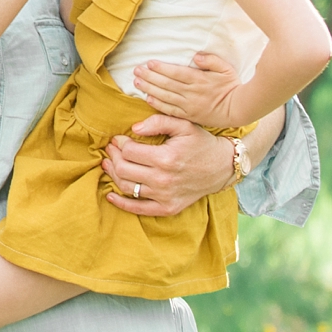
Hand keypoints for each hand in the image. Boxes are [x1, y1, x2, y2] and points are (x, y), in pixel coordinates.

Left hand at [102, 115, 237, 216]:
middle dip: (113, 157)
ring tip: (109, 164)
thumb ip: (158, 122)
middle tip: (111, 149)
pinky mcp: (167, 208)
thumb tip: (134, 128)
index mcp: (165, 158)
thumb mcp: (184, 125)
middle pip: (123, 169)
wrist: (222, 167)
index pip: (129, 151)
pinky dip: (121, 203)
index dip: (119, 143)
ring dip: (113, 175)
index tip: (118, 139)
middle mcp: (163, 179)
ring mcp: (164, 196)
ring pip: (127, 187)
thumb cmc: (201, 143)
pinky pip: (138, 209)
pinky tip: (110, 195)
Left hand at [129, 53, 241, 127]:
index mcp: (200, 80)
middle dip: (150, 77)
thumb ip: (211, 60)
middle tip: (136, 70)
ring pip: (166, 97)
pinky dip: (158, 105)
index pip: (176, 73)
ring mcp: (189, 106)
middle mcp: (192, 93)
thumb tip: (196, 56)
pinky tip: (148, 99)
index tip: (149, 63)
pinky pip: (171, 110)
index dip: (161, 68)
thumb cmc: (231, 86)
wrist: (238, 109)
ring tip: (137, 83)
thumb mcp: (225, 68)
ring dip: (150, 89)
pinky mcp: (189, 116)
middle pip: (167, 84)